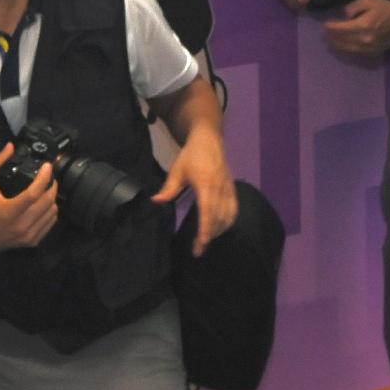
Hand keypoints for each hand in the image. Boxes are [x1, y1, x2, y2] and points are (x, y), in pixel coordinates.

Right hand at [0, 144, 62, 256]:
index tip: (47, 166)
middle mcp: (21, 225)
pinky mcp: (31, 242)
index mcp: (9, 211)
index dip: (44, 177)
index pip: (34, 193)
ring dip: (52, 198)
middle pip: (47, 202)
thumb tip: (10, 146)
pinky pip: (50, 224)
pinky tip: (44, 205)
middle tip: (49, 176)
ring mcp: (28, 235)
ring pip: (52, 213)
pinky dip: (50, 212)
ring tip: (47, 189)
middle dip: (52, 185)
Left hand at [157, 123, 238, 252]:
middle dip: (210, 236)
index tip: (201, 244)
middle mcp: (220, 188)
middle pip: (218, 218)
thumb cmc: (191, 155)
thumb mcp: (177, 170)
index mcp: (205, 184)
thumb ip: (168, 188)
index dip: (206, 230)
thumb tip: (155, 202)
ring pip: (229, 216)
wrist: (209, 139)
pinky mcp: (232, 189)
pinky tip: (219, 230)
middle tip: (198, 250)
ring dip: (219, 231)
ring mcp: (228, 189)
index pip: (208, 211)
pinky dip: (228, 223)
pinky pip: (234, 210)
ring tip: (207, 241)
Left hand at [321, 0, 389, 60]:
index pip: (340, 29)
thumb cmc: (385, 8)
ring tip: (329, 41)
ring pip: (347, 49)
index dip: (330, 27)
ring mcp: (369, 48)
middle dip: (331, 38)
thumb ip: (352, 7)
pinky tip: (342, 46)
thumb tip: (341, 15)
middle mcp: (364, 39)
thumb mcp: (367, 1)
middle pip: (342, 41)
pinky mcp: (373, 53)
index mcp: (363, 25)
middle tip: (324, 34)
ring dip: (337, 46)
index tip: (324, 25)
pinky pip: (356, 53)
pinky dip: (347, 50)